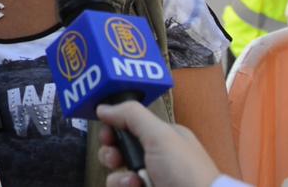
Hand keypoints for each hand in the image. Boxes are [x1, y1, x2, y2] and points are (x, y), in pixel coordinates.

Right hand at [96, 101, 219, 186]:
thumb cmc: (184, 170)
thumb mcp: (161, 135)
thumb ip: (131, 116)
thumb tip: (103, 107)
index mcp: (163, 137)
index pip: (130, 125)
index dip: (115, 128)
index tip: (107, 134)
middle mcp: (155, 157)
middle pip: (118, 148)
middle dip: (111, 152)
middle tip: (116, 159)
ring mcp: (149, 177)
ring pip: (116, 171)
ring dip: (118, 175)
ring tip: (133, 181)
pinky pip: (120, 186)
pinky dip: (123, 186)